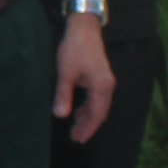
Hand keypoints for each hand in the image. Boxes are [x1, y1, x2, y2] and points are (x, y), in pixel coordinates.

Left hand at [53, 16, 116, 142]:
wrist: (84, 28)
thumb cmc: (74, 49)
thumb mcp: (65, 73)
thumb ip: (63, 95)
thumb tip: (60, 115)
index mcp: (102, 87)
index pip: (97, 114)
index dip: (88, 128)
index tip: (79, 139)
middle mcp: (107, 86)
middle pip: (100, 112)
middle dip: (88, 126)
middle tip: (75, 138)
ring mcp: (105, 81)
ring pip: (98, 105)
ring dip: (87, 117)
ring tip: (75, 128)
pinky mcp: (100, 76)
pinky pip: (97, 97)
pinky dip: (88, 106)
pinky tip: (78, 110)